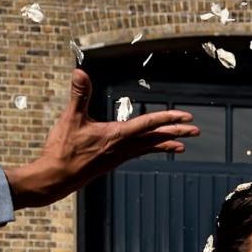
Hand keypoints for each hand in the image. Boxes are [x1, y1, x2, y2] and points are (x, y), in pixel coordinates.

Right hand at [5, 69, 198, 208]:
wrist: (56, 178)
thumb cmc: (63, 150)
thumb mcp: (71, 119)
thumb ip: (78, 95)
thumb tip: (80, 72)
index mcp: (116, 136)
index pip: (148, 124)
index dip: (168, 118)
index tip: (186, 117)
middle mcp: (122, 148)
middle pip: (155, 138)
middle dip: (176, 132)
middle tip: (196, 130)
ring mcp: (118, 157)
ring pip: (148, 148)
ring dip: (165, 143)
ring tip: (182, 144)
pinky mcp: (111, 162)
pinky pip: (137, 154)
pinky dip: (149, 150)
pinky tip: (150, 149)